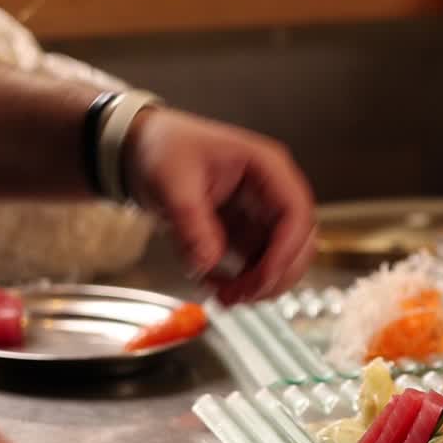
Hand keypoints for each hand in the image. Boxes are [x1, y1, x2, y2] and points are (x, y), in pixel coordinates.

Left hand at [122, 108, 316, 304]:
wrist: (144, 148)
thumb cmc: (165, 147)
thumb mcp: (173, 181)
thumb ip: (192, 223)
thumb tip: (209, 261)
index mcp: (267, 167)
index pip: (296, 213)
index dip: (286, 251)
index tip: (262, 277)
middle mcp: (272, 193)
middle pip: (299, 243)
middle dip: (274, 275)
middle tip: (240, 294)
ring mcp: (262, 215)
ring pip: (283, 261)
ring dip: (260, 285)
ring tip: (224, 295)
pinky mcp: (248, 233)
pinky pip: (258, 267)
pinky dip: (242, 283)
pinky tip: (216, 284)